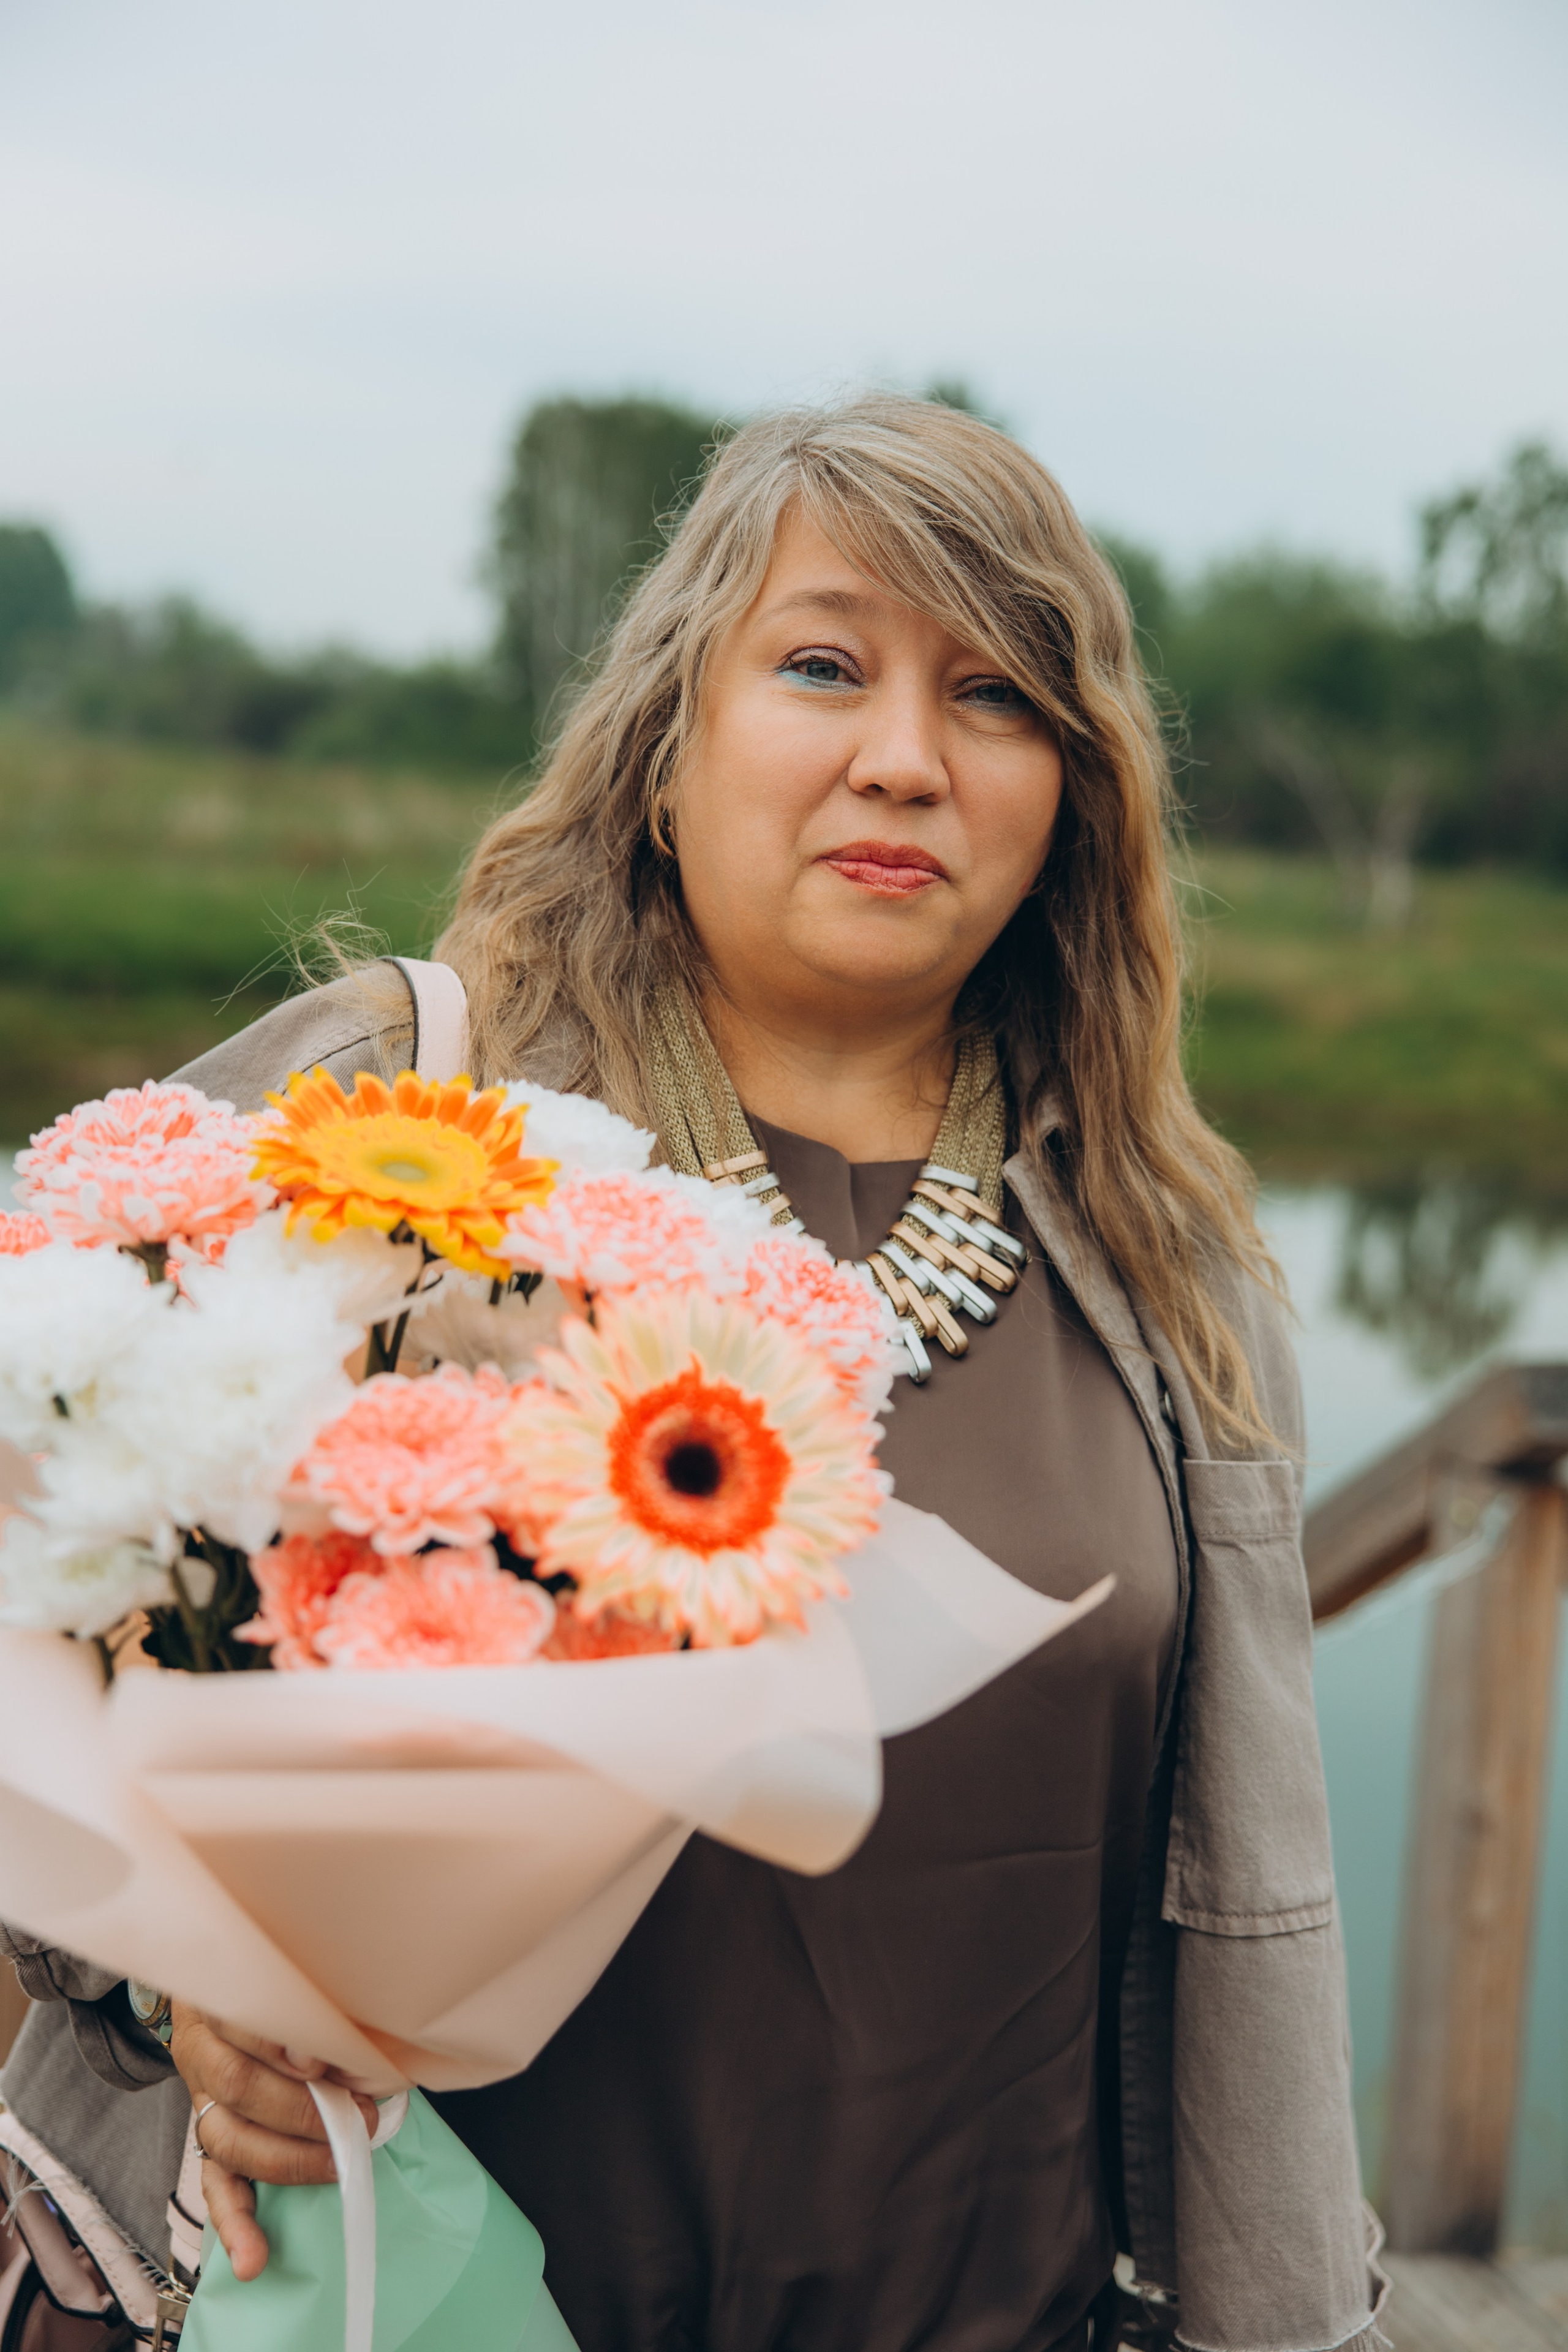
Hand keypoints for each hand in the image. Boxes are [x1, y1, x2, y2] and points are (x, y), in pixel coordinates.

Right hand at [168, 2003, 379, 2281]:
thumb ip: (319, 2004)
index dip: (276, 2043)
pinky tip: (252, 2259)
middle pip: (234, 2084)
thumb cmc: (279, 1990)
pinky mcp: (211, 2144)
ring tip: (337, 2163)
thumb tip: (364, 2039)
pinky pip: (215, 2188)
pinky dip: (236, 2225)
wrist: (230, 1992)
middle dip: (299, 2108)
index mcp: (222, 2005)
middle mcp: (203, 2053)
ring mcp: (202, 2103)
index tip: (319, 2061)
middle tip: (357, 2115)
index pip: (237, 2021)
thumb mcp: (292, 1979)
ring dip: (287, 2158)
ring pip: (226, 2138)